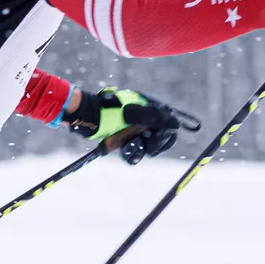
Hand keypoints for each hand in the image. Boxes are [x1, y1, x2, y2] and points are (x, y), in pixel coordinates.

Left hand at [63, 88, 201, 163]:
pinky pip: (134, 150)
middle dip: (153, 144)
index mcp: (150, 109)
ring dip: (140, 149)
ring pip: (146, 146)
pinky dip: (131, 153)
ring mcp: (134, 130)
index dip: (166, 135)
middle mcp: (144, 120)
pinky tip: (125, 151)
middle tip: (143, 143)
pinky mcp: (125, 138)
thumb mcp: (134, 113)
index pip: (169, 125)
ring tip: (129, 145)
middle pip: (159, 138)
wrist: (88, 118)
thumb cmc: (110, 113)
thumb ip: (155, 117)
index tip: (156, 138)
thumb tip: (175, 124)